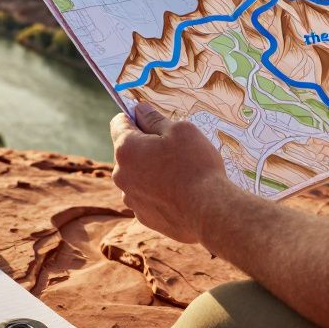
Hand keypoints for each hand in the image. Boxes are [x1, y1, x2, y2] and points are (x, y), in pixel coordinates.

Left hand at [110, 102, 234, 244]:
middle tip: (174, 149)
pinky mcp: (144, 217)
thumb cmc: (195, 166)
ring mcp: (131, 198)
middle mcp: (121, 174)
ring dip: (151, 171)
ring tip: (180, 174)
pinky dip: (158, 192)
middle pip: (128, 152)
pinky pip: (147, 197)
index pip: (118, 123)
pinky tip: (179, 193)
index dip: (134, 117)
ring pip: (137, 176)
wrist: (210, 212)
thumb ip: (154, 118)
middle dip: (146, 147)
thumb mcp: (180, 130)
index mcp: (126, 149)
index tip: (151, 120)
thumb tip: (139, 110)